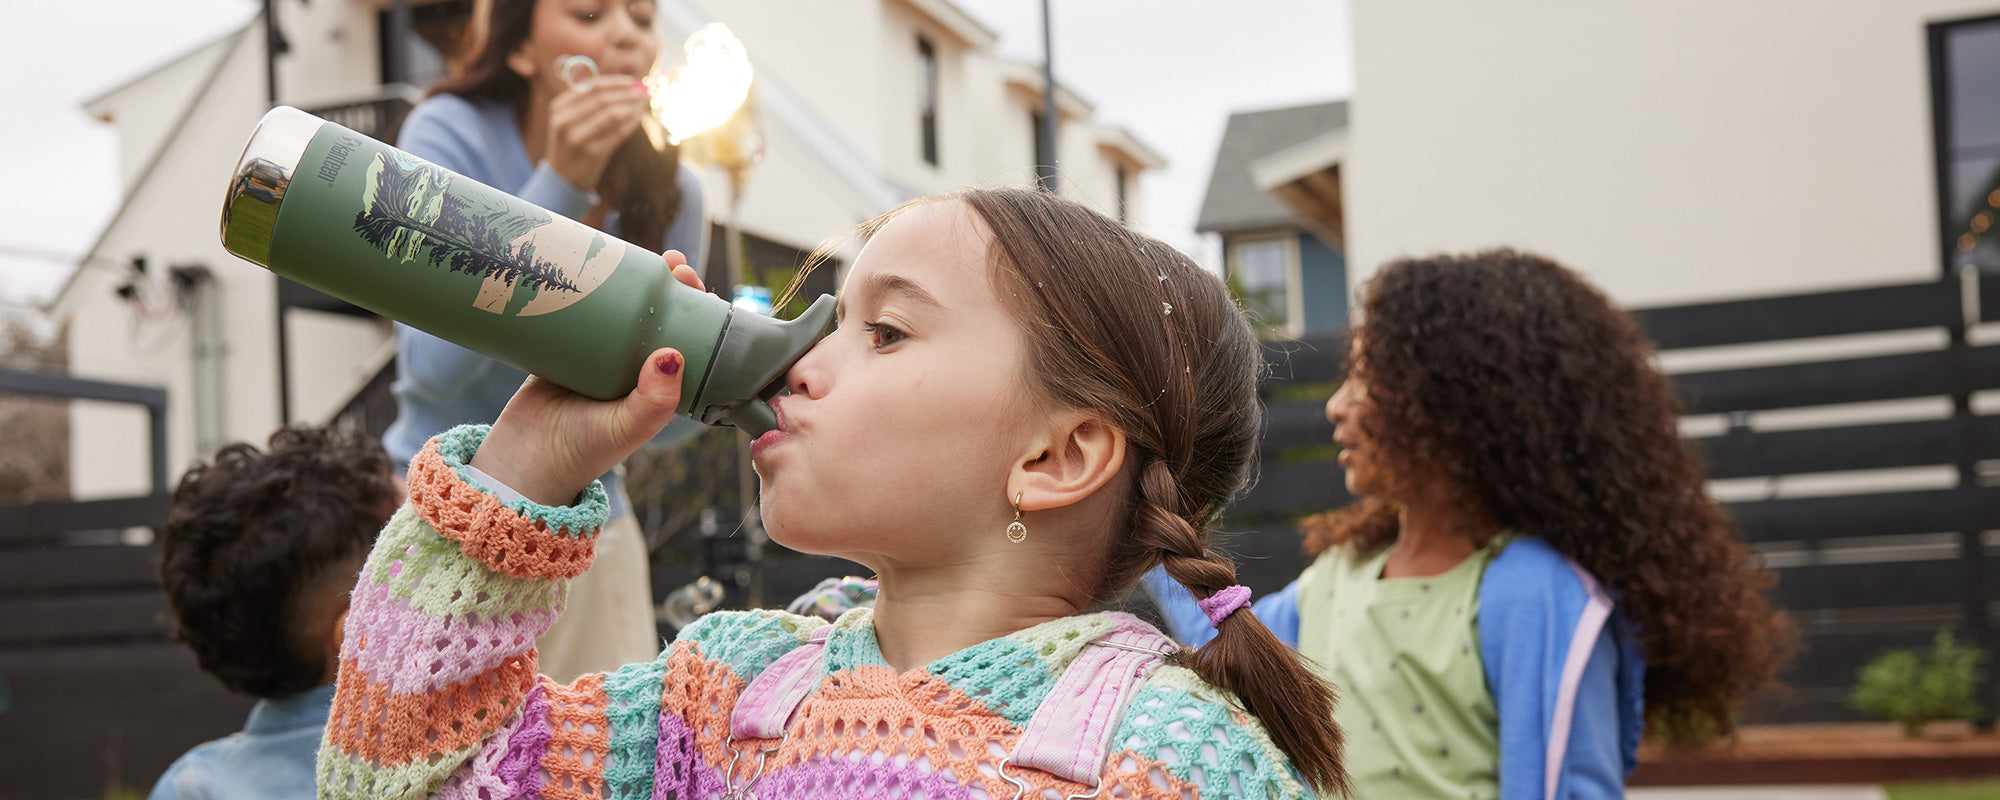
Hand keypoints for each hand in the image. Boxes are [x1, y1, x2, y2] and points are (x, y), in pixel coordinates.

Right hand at [470, 251, 702, 505]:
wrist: (522, 460)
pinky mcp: (563, 346)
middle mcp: (632, 368)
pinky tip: (595, 262)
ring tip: (642, 254)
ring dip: (633, 280)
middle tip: (673, 264)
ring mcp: (597, 355)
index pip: (689, 342)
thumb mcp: (626, 428)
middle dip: (669, 287)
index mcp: (658, 386)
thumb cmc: (582, 452)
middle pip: (658, 317)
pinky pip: (580, 310)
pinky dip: (590, 287)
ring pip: (621, 310)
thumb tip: (673, 355)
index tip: (697, 287)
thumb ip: (653, 402)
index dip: (698, 313)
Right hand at [546, 75, 650, 191]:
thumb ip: (589, 102)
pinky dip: (631, 123)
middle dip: (627, 93)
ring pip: (612, 114)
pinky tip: (638, 118)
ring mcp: (576, 137)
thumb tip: (623, 85)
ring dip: (631, 107)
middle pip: (603, 99)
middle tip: (643, 92)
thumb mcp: (570, 119)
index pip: (591, 87)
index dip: (615, 83)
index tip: (632, 82)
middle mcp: (564, 120)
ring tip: (642, 104)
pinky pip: (618, 133)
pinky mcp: (591, 153)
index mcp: (559, 107)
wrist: (562, 177)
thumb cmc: (572, 143)